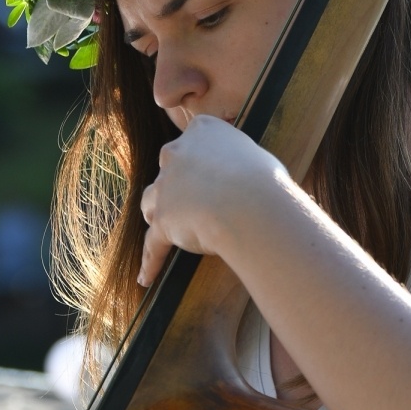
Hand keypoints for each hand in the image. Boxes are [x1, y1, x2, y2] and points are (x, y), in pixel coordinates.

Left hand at [138, 114, 286, 286]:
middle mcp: (177, 153)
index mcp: (203, 130)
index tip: (209, 172)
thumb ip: (243, 162)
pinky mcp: (162, 219)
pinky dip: (150, 262)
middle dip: (175, 187)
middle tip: (192, 205)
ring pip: (152, 202)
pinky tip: (145, 278)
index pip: (193, 141)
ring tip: (169, 232)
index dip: (199, 160)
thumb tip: (253, 174)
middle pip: (168, 171)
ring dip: (159, 216)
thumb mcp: (259, 158)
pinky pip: (153, 245)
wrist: (251, 206)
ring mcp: (166, 187)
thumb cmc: (265, 180)